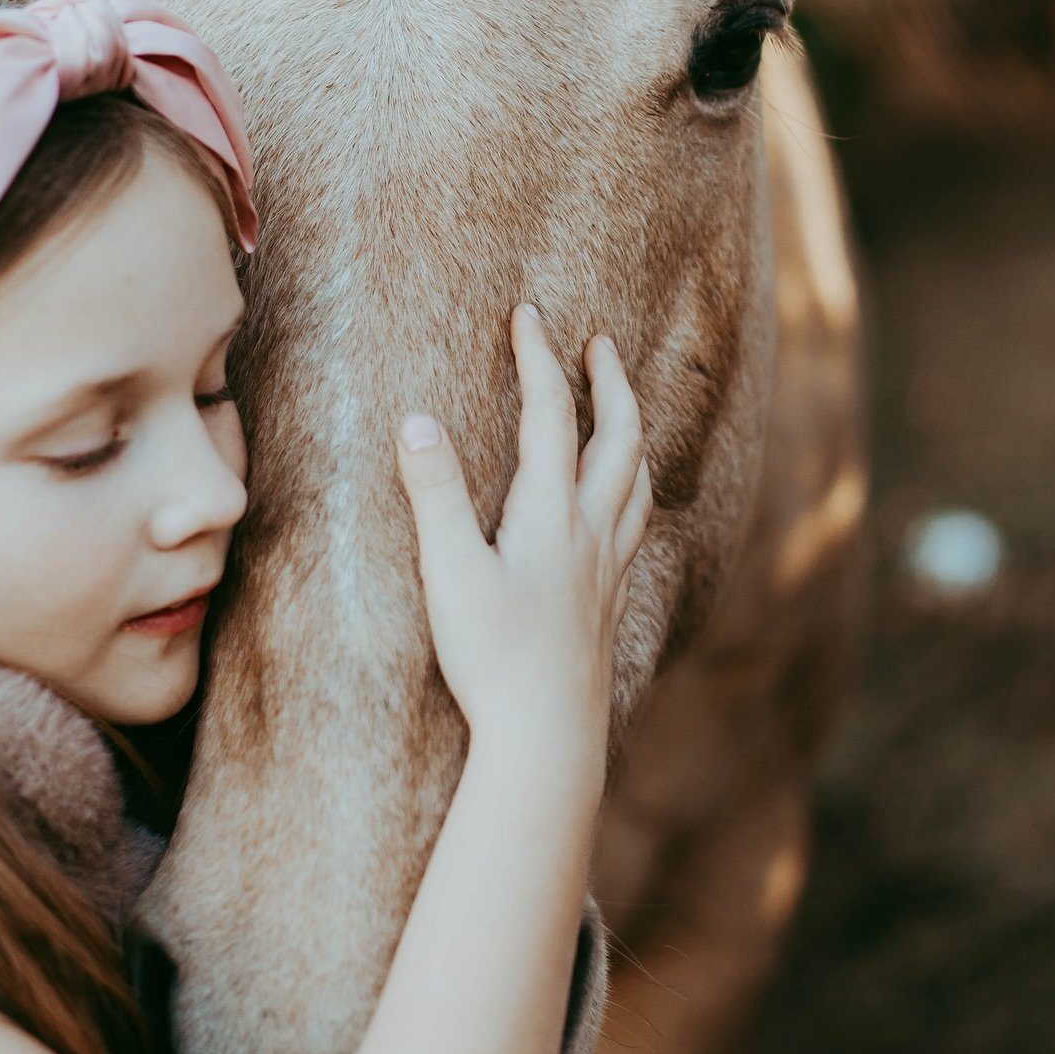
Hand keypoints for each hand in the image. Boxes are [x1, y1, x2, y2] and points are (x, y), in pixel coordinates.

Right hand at [395, 304, 650, 761]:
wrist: (548, 740)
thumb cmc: (494, 659)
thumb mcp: (450, 572)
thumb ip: (434, 494)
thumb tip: (417, 421)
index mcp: (552, 514)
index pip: (551, 415)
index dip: (539, 358)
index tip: (528, 313)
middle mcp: (591, 532)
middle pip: (620, 438)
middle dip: (610, 382)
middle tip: (599, 343)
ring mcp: (607, 569)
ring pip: (637, 481)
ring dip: (632, 431)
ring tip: (623, 410)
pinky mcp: (609, 604)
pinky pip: (635, 526)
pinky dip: (633, 490)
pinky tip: (622, 507)